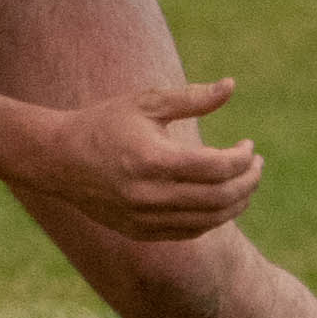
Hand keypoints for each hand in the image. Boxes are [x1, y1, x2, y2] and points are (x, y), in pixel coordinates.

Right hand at [18, 79, 262, 239]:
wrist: (59, 160)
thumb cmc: (105, 123)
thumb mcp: (147, 103)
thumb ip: (192, 97)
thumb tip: (231, 85)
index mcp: (153, 160)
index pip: (217, 167)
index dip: (243, 158)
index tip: (250, 145)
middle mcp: (150, 196)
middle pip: (220, 198)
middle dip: (248, 182)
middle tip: (257, 165)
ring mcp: (145, 219)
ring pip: (210, 220)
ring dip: (237, 203)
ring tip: (246, 182)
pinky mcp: (141, 232)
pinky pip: (190, 232)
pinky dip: (213, 218)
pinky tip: (220, 200)